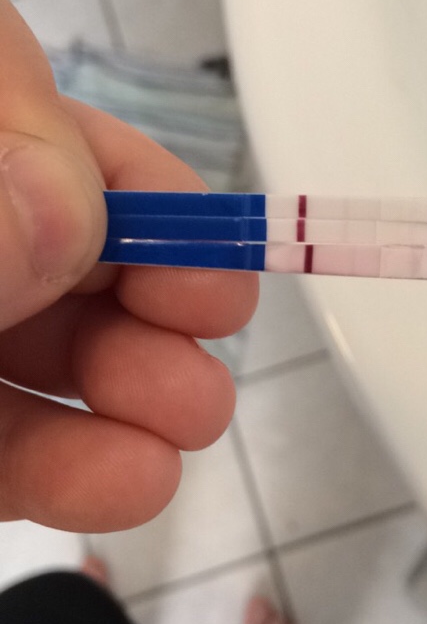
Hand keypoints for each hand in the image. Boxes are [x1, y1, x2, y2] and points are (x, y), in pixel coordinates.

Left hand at [0, 0, 257, 532]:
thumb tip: (62, 222)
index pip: (68, 143)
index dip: (149, 204)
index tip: (209, 265)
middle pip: (70, 260)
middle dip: (155, 307)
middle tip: (201, 344)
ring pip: (45, 359)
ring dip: (133, 399)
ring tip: (186, 422)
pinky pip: (0, 448)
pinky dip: (69, 472)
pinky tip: (127, 481)